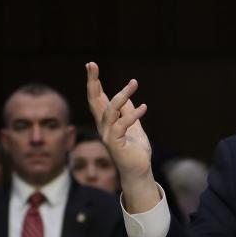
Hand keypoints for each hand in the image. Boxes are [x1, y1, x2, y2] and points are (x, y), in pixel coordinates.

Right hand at [85, 62, 160, 210]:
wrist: (139, 171)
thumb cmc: (135, 151)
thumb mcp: (135, 128)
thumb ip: (129, 113)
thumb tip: (129, 99)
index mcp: (106, 121)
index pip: (97, 98)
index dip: (94, 83)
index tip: (91, 65)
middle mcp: (103, 126)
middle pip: (94, 101)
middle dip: (92, 82)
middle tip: (92, 65)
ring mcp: (107, 135)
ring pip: (110, 110)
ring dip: (122, 95)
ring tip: (134, 83)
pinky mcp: (115, 144)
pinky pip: (122, 125)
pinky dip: (133, 115)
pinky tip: (144, 107)